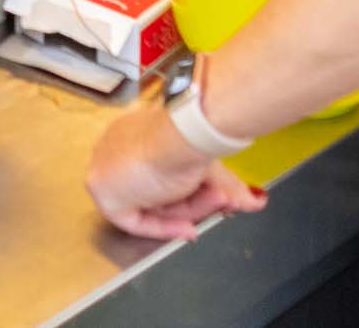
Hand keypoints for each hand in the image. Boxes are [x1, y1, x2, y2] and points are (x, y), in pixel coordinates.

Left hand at [87, 99, 265, 241]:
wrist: (180, 135)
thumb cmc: (193, 140)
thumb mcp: (210, 166)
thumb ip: (227, 185)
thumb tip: (257, 199)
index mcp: (137, 130)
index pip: (160, 171)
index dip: (188, 193)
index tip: (216, 201)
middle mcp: (117, 145)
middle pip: (158, 189)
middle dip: (195, 202)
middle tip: (225, 204)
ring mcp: (106, 166)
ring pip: (152, 203)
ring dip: (191, 208)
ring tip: (220, 201)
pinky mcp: (101, 189)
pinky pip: (135, 219)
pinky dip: (164, 227)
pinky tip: (190, 228)